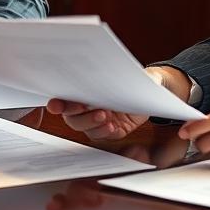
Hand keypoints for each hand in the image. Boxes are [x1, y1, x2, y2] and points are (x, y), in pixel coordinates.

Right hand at [46, 65, 190, 140]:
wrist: (154, 92)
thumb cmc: (139, 78)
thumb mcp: (133, 72)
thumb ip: (128, 73)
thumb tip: (125, 73)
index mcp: (86, 90)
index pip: (65, 99)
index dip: (58, 104)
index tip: (56, 105)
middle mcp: (89, 107)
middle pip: (73, 118)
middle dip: (79, 116)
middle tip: (92, 110)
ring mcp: (99, 120)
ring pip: (87, 129)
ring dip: (94, 125)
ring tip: (107, 118)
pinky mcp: (112, 130)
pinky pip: (105, 136)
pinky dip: (108, 133)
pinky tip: (114, 127)